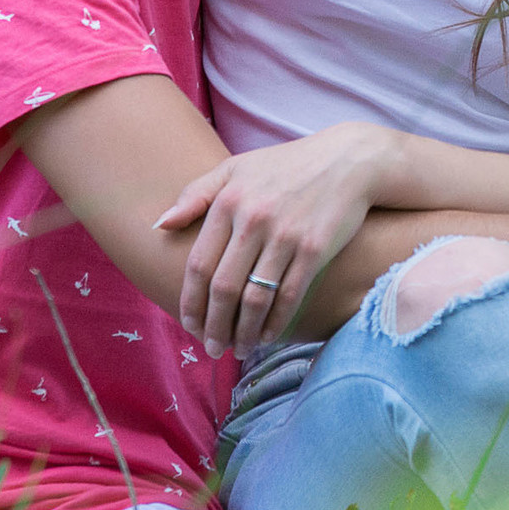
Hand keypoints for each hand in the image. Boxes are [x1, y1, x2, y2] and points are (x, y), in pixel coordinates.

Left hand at [156, 122, 397, 357]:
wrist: (349, 160)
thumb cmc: (287, 166)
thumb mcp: (236, 169)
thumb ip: (195, 195)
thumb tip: (160, 226)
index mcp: (229, 202)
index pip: (199, 265)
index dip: (190, 302)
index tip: (189, 326)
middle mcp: (254, 220)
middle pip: (224, 288)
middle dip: (214, 326)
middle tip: (212, 349)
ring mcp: (286, 236)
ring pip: (255, 298)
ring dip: (243, 331)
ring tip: (238, 349)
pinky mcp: (316, 249)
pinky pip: (289, 296)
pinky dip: (275, 322)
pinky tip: (267, 336)